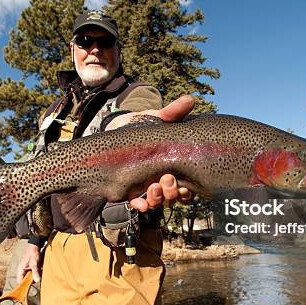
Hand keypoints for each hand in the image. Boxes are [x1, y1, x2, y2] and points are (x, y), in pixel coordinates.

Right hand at [16, 243, 41, 283]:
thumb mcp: (35, 264)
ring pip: (28, 277)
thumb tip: (37, 281)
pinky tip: (39, 273)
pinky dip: (35, 274)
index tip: (30, 286)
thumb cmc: (33, 254)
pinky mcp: (29, 267)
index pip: (19, 281)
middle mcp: (21, 270)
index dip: (24, 285)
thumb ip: (35, 272)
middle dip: (30, 281)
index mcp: (20, 270)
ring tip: (39, 276)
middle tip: (36, 280)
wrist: (35, 246)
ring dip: (33, 277)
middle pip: (24, 280)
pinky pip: (31, 273)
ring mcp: (25, 269)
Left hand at [106, 95, 195, 211]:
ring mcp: (146, 185)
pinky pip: (137, 203)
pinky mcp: (129, 188)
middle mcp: (162, 179)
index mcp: (174, 166)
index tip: (185, 185)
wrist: (116, 128)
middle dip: (172, 192)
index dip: (188, 191)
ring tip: (152, 188)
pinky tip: (138, 202)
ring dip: (157, 199)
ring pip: (157, 201)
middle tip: (166, 180)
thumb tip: (190, 99)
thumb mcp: (158, 118)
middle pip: (174, 196)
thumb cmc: (143, 124)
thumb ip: (173, 112)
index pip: (187, 187)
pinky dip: (139, 205)